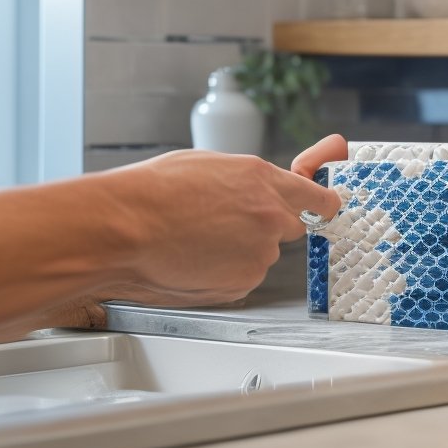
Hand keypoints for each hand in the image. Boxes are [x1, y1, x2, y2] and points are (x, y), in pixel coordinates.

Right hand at [99, 134, 346, 308]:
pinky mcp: (242, 282)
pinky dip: (223, 272)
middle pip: (290, 227)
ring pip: (260, 254)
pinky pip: (241, 277)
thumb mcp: (205, 165)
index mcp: (262, 180)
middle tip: (226, 225)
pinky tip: (192, 260)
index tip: (326, 206)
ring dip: (239, 251)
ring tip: (194, 241)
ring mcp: (259, 253)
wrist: (121, 230)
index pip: (318, 196)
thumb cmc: (150, 193)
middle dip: (267, 226)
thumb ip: (244, 178)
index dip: (321, 203)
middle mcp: (270, 216)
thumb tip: (254, 186)